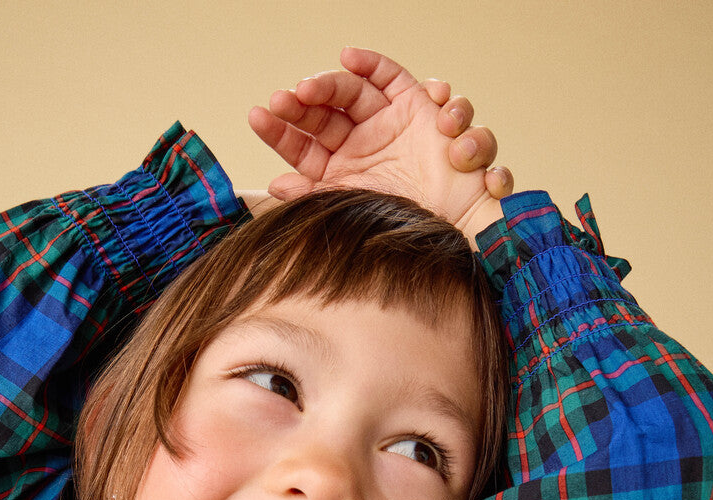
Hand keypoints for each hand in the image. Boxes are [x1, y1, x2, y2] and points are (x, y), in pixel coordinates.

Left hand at [248, 47, 512, 241]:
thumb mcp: (349, 211)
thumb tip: (273, 186)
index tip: (257, 116)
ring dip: (328, 85)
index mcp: (338, 171)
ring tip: (306, 92)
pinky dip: (369, 64)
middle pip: (322, 112)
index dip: (279, 131)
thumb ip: (313, 197)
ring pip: (350, 92)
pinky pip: (389, 77)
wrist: (456, 229)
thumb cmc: (404, 227)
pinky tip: (347, 57)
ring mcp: (385, 124)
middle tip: (282, 100)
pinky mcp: (414, 108)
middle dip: (300, 104)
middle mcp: (359, 145)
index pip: (301, 145)